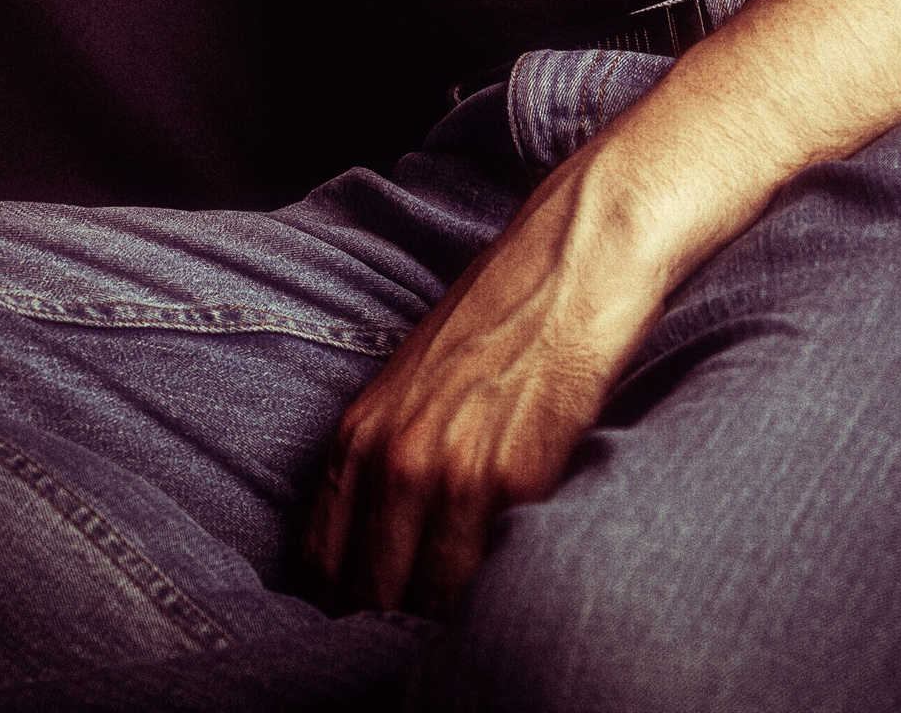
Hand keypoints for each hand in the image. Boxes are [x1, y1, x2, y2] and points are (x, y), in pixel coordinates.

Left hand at [301, 142, 669, 619]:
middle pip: (371, 595)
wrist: (577, 252)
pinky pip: (492, 574)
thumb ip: (392, 458)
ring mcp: (454, 469)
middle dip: (392, 627)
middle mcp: (395, 457)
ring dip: (446, 628)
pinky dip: (498, 600)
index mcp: (360, 434)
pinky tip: (511, 601)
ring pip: (429, 600)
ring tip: (468, 640)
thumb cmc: (503, 315)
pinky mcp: (519, 476)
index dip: (346, 611)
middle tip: (419, 649)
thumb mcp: (418, 383)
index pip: (324, 566)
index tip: (368, 634)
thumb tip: (388, 548)